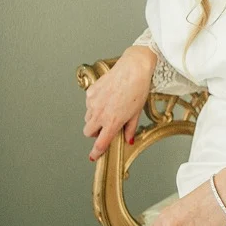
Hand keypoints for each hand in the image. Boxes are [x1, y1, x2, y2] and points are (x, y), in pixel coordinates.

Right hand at [84, 46, 156, 160]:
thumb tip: (128, 140)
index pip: (100, 143)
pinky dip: (95, 105)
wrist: (133, 69)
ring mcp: (93, 103)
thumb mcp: (136, 113)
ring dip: (95, 119)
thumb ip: (130, 129)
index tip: (94, 156)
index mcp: (112, 122)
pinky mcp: (90, 92)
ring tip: (109, 109)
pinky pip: (88, 104)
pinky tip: (107, 97)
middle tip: (105, 127)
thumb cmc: (138, 89)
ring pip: (87, 118)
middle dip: (95, 133)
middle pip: (88, 132)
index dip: (96, 152)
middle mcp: (100, 114)